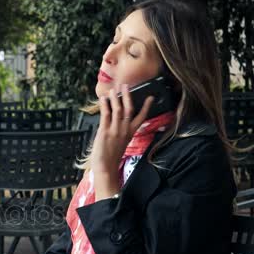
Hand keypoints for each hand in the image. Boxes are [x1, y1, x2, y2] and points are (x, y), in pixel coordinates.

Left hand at [91, 84, 153, 199]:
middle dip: (128, 96)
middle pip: (129, 109)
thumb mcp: (121, 143)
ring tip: (114, 89)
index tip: (150, 97)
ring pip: (118, 109)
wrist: (106, 167)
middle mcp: (124, 130)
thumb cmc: (111, 157)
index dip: (146, 107)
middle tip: (126, 86)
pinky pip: (106, 114)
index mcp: (130, 133)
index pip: (141, 117)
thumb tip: (118, 124)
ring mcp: (115, 130)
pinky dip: (104, 105)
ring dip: (116, 98)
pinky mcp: (105, 131)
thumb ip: (121, 133)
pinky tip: (103, 99)